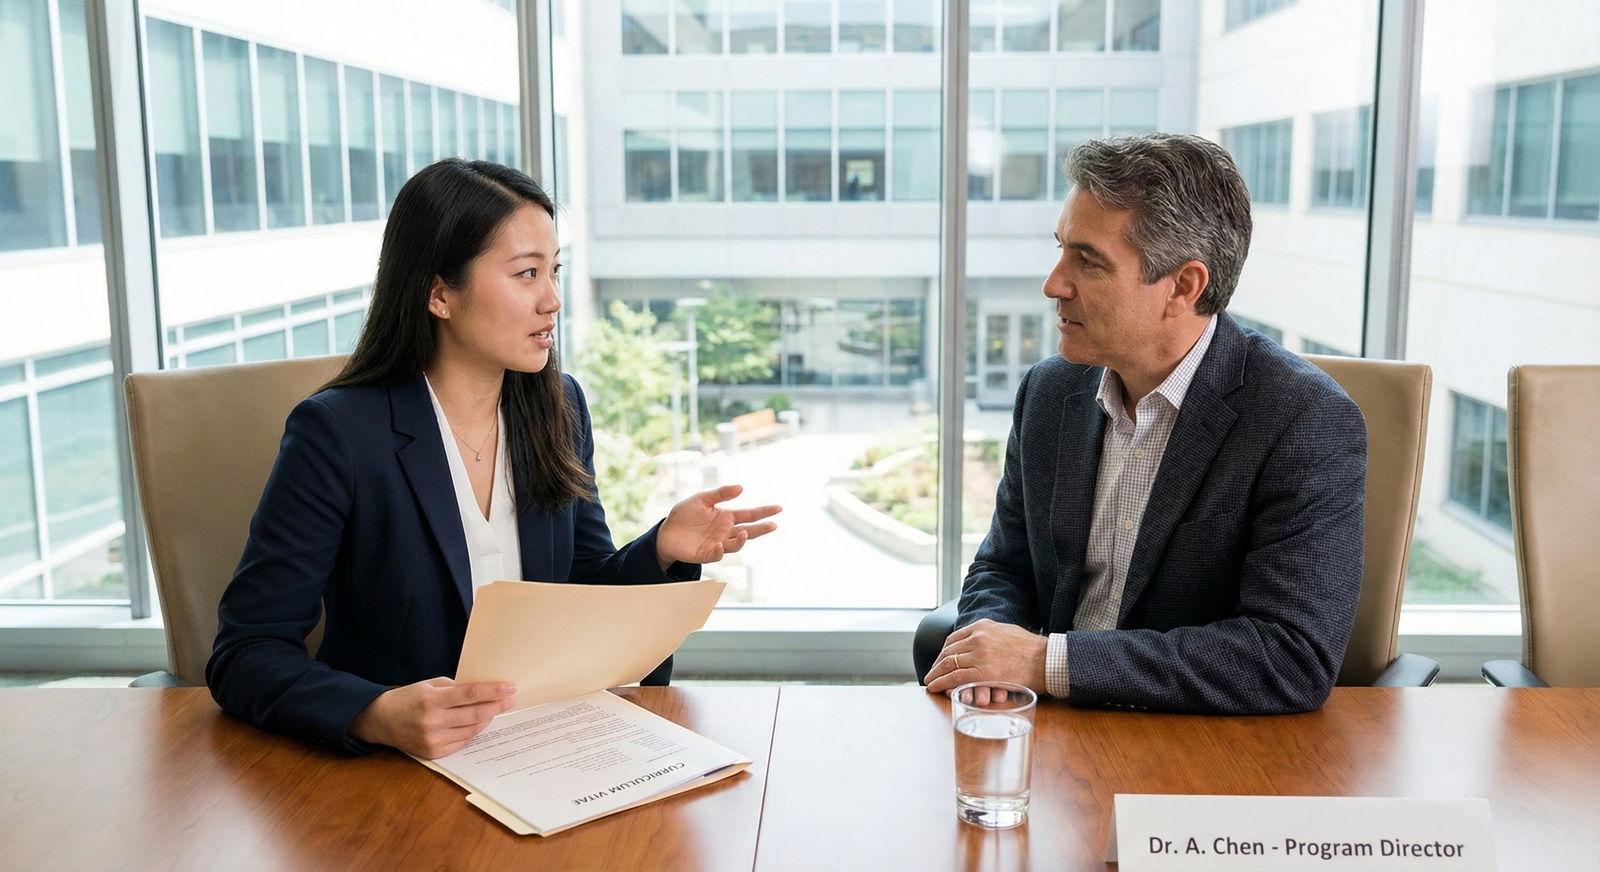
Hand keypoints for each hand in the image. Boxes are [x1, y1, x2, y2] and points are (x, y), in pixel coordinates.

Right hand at [349, 677, 517, 758]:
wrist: (381, 720)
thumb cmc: (408, 698)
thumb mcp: (429, 685)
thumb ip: (454, 688)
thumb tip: (484, 690)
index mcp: (431, 700)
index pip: (470, 694)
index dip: (493, 691)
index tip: (510, 687)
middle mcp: (433, 722)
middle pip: (476, 714)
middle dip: (498, 706)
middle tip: (511, 699)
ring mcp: (433, 740)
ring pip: (472, 729)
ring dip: (488, 719)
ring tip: (496, 709)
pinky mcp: (433, 753)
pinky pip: (463, 742)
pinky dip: (473, 731)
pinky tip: (480, 723)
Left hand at [656, 484, 781, 567]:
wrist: (666, 532)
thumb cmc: (685, 515)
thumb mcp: (702, 499)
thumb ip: (720, 494)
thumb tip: (741, 488)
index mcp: (727, 517)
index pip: (749, 515)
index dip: (764, 512)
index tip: (778, 508)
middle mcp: (726, 532)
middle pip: (748, 531)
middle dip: (761, 529)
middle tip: (773, 525)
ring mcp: (718, 544)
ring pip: (736, 544)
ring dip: (742, 540)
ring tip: (745, 533)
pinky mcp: (707, 554)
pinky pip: (717, 554)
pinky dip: (721, 550)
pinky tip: (721, 544)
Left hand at [923, 619, 1048, 698]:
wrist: (1046, 660)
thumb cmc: (1032, 649)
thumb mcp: (1007, 631)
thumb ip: (991, 635)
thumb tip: (981, 641)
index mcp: (983, 626)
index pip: (954, 638)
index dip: (944, 651)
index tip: (941, 660)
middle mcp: (978, 638)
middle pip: (949, 651)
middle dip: (937, 664)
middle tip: (932, 672)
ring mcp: (979, 655)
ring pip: (949, 664)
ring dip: (936, 674)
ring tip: (930, 681)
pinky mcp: (983, 673)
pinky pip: (956, 678)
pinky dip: (942, 683)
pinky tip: (935, 687)